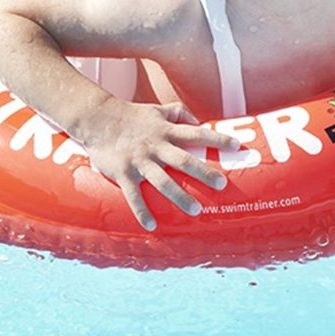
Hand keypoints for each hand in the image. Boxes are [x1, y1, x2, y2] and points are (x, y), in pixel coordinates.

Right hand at [79, 100, 240, 230]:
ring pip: (163, 181)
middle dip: (204, 172)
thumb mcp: (157, 109)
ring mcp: (139, 161)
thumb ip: (178, 112)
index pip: (197, 133)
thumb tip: (199, 121)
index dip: (218, 138)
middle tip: (222, 183)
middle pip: (184, 160)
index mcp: (166, 130)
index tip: (237, 145)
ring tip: (195, 210)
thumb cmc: (131, 116)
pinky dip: (142, 211)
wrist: (97, 118)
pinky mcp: (123, 173)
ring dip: (179, 197)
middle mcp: (156, 146)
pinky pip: (134, 195)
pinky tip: (151, 226)